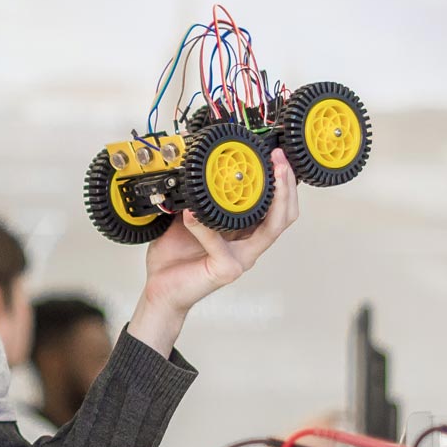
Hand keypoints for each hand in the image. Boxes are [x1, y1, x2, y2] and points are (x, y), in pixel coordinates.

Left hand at [127, 149, 299, 353]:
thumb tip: (197, 169)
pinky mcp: (225, 269)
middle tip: (279, 161)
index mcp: (243, 233)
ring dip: (272, 198)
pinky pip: (219, 244)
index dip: (283, 183)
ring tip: (262, 175)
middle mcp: (248, 246)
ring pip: (270, 228)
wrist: (160, 289)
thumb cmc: (175, 257)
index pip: (276, 208)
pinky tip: (191, 214)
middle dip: (287, 185)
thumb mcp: (187, 218)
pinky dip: (204, 227)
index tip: (276, 157)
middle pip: (284, 216)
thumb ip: (198, 199)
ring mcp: (240, 259)